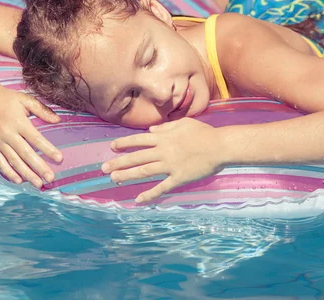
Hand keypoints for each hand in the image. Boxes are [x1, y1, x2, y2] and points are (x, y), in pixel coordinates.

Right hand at [0, 87, 62, 187]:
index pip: (36, 139)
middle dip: (39, 167)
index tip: (60, 159)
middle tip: (50, 178)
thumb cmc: (8, 99)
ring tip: (38, 183)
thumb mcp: (26, 100)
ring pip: (13, 161)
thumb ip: (42, 110)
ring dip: (26, 173)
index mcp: (19, 122)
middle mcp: (8, 134)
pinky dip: (8, 172)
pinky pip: (0, 161)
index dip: (48, 149)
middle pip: (25, 154)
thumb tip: (58, 120)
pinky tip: (19, 180)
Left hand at [101, 118, 225, 202]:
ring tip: (114, 179)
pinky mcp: (179, 178)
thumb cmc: (204, 132)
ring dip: (127, 175)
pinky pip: (161, 187)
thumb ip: (166, 126)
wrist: (220, 146)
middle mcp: (163, 151)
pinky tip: (138, 200)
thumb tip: (152, 128)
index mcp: (164, 137)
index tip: (112, 147)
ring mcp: (170, 165)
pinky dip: (149, 194)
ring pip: (144, 171)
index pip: (139, 140)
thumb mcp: (183, 123)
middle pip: (136, 157)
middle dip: (118, 162)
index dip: (124, 144)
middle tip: (104, 168)